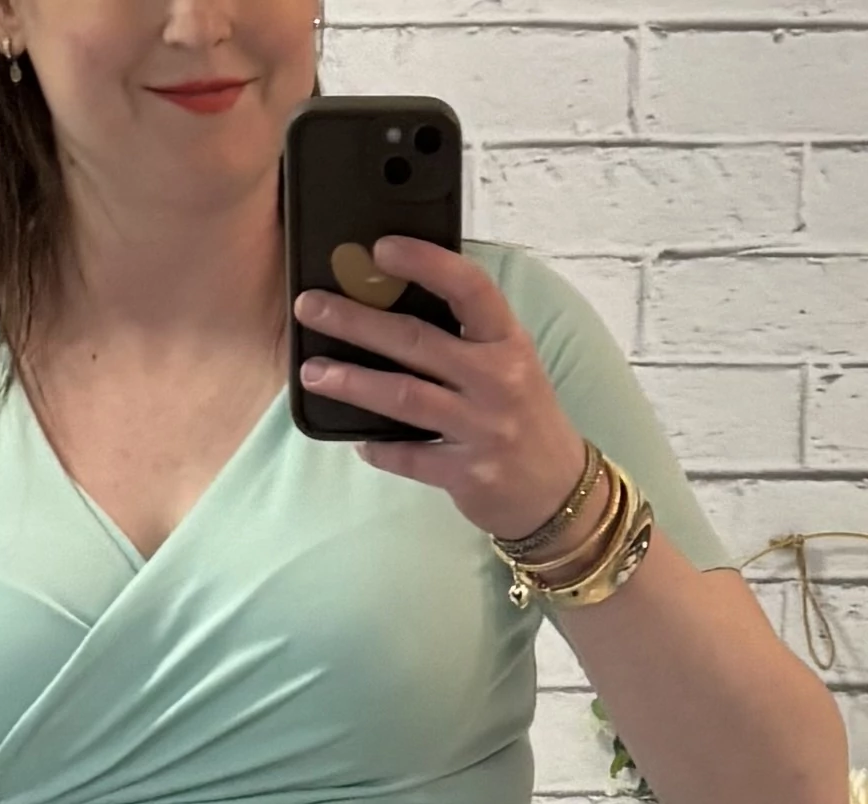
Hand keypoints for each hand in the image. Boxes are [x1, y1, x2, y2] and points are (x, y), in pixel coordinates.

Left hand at [292, 239, 588, 540]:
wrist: (557, 492)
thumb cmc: (523, 416)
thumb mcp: (508, 363)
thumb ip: (465, 336)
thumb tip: (391, 304)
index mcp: (507, 341)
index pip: (469, 287)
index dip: (425, 262)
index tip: (380, 247)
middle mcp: (497, 380)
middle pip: (417, 341)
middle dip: (356, 321)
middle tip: (310, 307)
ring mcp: (482, 428)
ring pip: (405, 397)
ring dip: (352, 381)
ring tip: (312, 372)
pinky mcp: (466, 473)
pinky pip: (409, 456)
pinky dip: (378, 447)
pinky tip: (355, 438)